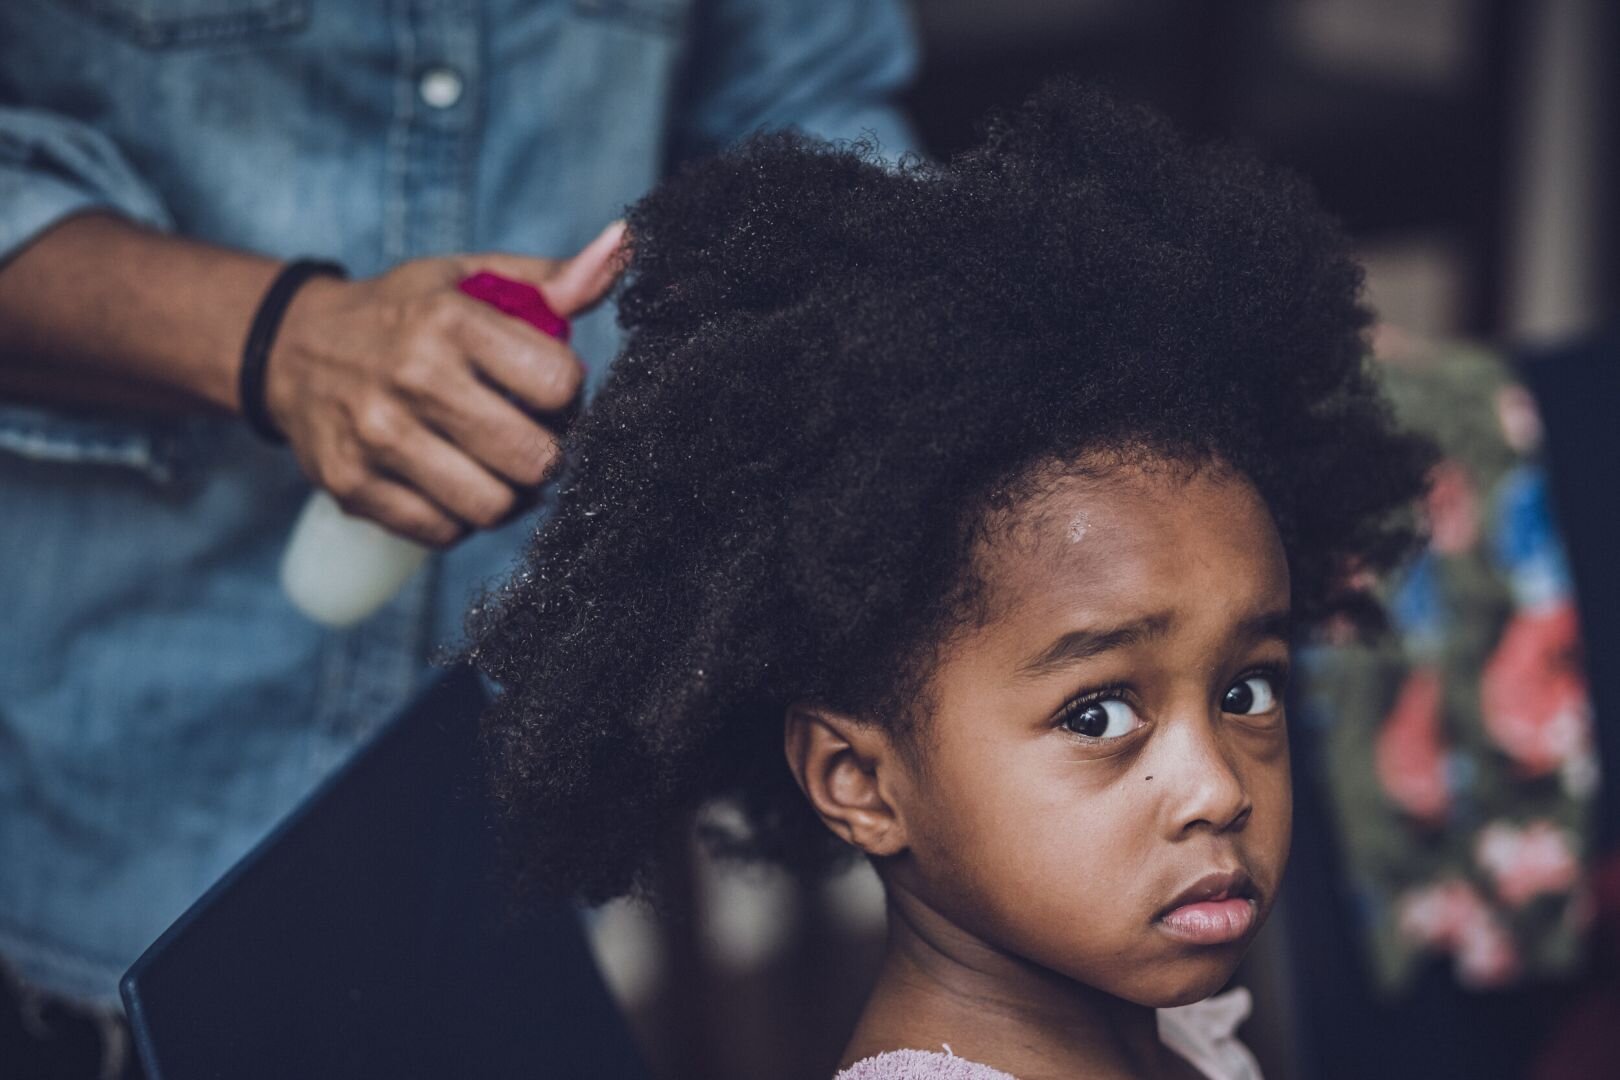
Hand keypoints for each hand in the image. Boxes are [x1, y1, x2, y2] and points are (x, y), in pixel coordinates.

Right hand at [263, 222, 625, 546]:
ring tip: (499, 466)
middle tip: (533, 437)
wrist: (292, 348)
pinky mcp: (352, 487)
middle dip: (548, 453)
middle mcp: (412, 379)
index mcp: (449, 320)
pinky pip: (445, 532)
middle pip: (534, 458)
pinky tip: (455, 483)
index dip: (569, 395)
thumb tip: (628, 243)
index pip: (559, 384)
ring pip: (492, 506)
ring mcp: (377, 438)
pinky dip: (462, 518)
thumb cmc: (406, 314)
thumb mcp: (471, 279)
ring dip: (510, 494)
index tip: (549, 390)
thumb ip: (556, 278)